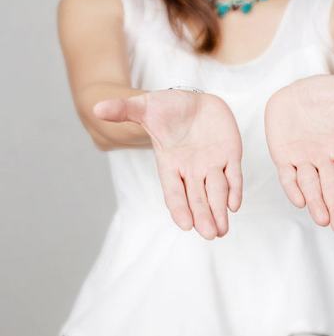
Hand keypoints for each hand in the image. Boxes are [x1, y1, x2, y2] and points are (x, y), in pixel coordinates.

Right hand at [94, 89, 242, 239]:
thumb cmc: (167, 108)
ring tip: (222, 230)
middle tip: (210, 235)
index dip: (180, 208)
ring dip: (220, 210)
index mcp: (171, 165)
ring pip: (217, 192)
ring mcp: (212, 164)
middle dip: (204, 216)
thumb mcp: (144, 107)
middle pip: (198, 198)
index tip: (186, 225)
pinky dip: (235, 190)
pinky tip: (235, 205)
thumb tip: (97, 108)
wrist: (193, 101)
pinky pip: (234, 176)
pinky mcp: (231, 155)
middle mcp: (192, 170)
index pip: (174, 192)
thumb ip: (124, 110)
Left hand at [264, 74, 333, 233]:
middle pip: (332, 187)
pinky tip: (300, 201)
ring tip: (322, 221)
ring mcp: (304, 159)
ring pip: (311, 186)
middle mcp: (324, 157)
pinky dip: (293, 188)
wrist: (297, 90)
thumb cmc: (326, 92)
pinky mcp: (283, 156)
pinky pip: (288, 176)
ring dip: (316, 203)